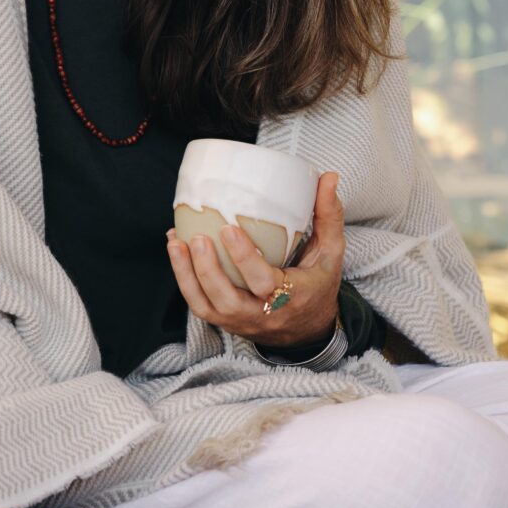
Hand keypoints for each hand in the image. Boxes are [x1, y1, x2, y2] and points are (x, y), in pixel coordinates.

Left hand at [166, 170, 345, 351]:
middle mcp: (264, 316)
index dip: (244, 258)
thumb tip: (328, 177)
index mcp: (292, 298)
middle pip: (229, 300)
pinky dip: (185, 280)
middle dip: (208, 270)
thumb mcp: (331, 254)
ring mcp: (241, 322)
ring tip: (176, 243)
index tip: (228, 229)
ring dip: (187, 275)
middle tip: (197, 238)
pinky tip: (178, 251)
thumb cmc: (318, 285)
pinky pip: (200, 306)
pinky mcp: (226, 323)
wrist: (309, 330)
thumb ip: (329, 216)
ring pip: (208, 306)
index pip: (264, 283)